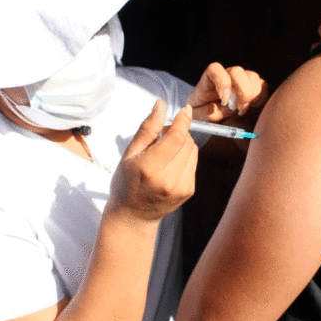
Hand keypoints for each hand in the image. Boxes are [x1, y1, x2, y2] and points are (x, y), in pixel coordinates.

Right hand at [108, 99, 197, 221]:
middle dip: (178, 132)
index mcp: (150, 168)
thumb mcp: (130, 153)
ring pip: (193, 150)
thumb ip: (148, 128)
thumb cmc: (126, 182)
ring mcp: (181, 187)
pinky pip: (194, 162)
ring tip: (164, 152)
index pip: (176, 138)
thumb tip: (161, 104)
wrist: (133, 216)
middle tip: (161, 137)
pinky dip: (185, 156)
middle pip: (186, 142)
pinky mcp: (189, 191)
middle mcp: (168, 180)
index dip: (183, 120)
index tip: (184, 109)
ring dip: (183, 143)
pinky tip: (170, 164)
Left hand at [187, 62, 268, 120]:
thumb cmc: (206, 114)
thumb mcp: (199, 116)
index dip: (221, 82)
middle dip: (241, 91)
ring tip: (242, 111)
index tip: (224, 101)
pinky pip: (262, 86)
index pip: (214, 69)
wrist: (218, 120)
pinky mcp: (254, 86)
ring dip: (250, 96)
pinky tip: (252, 107)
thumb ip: (206, 113)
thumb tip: (217, 107)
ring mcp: (242, 79)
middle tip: (239, 109)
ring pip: (252, 77)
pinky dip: (259, 98)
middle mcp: (227, 76)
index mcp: (209, 81)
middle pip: (237, 71)